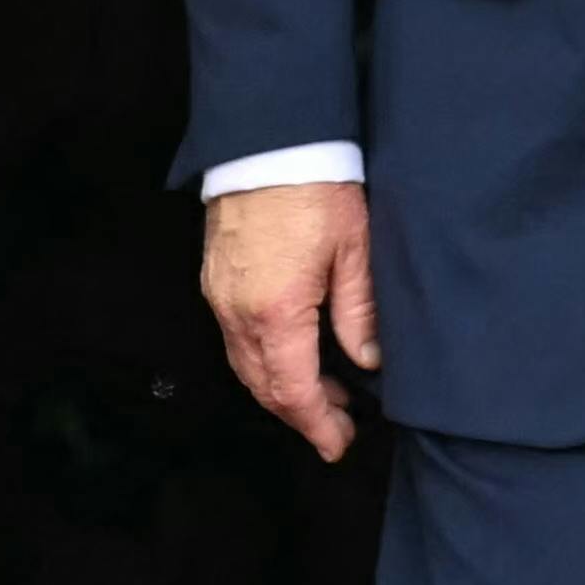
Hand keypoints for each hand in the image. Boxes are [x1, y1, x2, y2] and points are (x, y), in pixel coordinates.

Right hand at [202, 181, 380, 461]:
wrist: (269, 139)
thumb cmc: (316, 187)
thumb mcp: (355, 249)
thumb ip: (359, 312)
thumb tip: (368, 361)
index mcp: (276, 312)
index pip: (294, 391)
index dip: (318, 425)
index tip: (339, 445)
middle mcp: (238, 312)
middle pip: (264, 386)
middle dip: (300, 415)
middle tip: (337, 427)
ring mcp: (220, 296)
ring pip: (245, 365)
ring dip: (280, 389)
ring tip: (324, 394)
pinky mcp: (216, 279)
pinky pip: (235, 338)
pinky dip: (262, 360)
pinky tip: (292, 354)